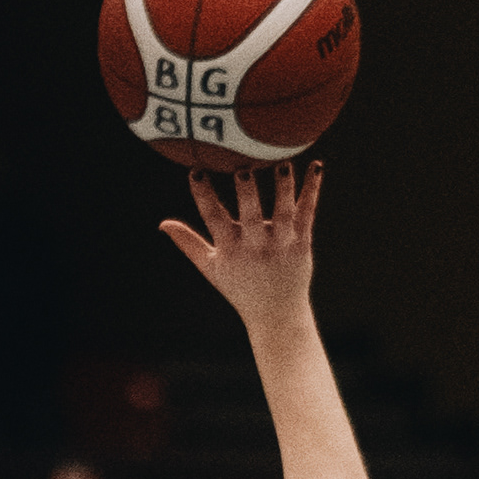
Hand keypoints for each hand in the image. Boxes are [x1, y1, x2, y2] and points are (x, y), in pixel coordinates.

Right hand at [159, 161, 321, 336]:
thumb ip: (188, 243)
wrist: (276, 314)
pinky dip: (311, 190)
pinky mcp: (302, 244)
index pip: (213, 219)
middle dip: (247, 192)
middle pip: (250, 215)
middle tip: (243, 167)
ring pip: (283, 213)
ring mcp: (281, 245)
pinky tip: (316, 166)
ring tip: (284, 163)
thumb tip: (163, 224)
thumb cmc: (239, 287)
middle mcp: (256, 247)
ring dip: (284, 188)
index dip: (203, 196)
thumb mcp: (210, 267)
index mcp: (230, 249)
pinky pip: (307, 213)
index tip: (196, 172)